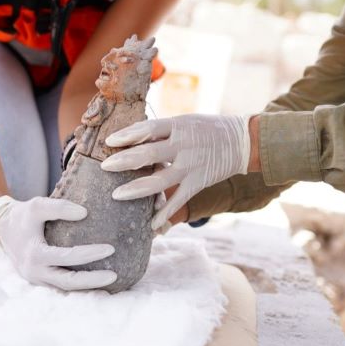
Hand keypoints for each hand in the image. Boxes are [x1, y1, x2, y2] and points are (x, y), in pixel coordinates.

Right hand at [0, 196, 115, 290]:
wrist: (2, 228)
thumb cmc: (22, 215)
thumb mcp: (37, 205)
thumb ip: (59, 207)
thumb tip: (85, 213)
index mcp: (34, 255)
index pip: (67, 258)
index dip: (89, 254)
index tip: (111, 248)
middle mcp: (35, 272)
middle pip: (68, 282)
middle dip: (92, 281)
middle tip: (115, 276)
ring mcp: (36, 280)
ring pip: (65, 289)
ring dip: (88, 287)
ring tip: (111, 282)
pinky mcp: (39, 281)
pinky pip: (61, 287)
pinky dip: (78, 287)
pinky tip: (97, 284)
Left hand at [101, 114, 249, 230]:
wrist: (240, 141)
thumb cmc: (207, 128)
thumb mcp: (185, 122)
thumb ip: (161, 131)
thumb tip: (131, 137)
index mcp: (179, 126)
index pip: (149, 129)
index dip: (128, 135)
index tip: (110, 141)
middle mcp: (184, 146)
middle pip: (149, 154)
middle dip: (124, 161)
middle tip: (104, 167)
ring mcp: (191, 166)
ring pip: (160, 181)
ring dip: (136, 189)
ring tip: (117, 195)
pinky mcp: (198, 182)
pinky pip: (179, 200)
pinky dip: (165, 213)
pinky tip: (151, 223)